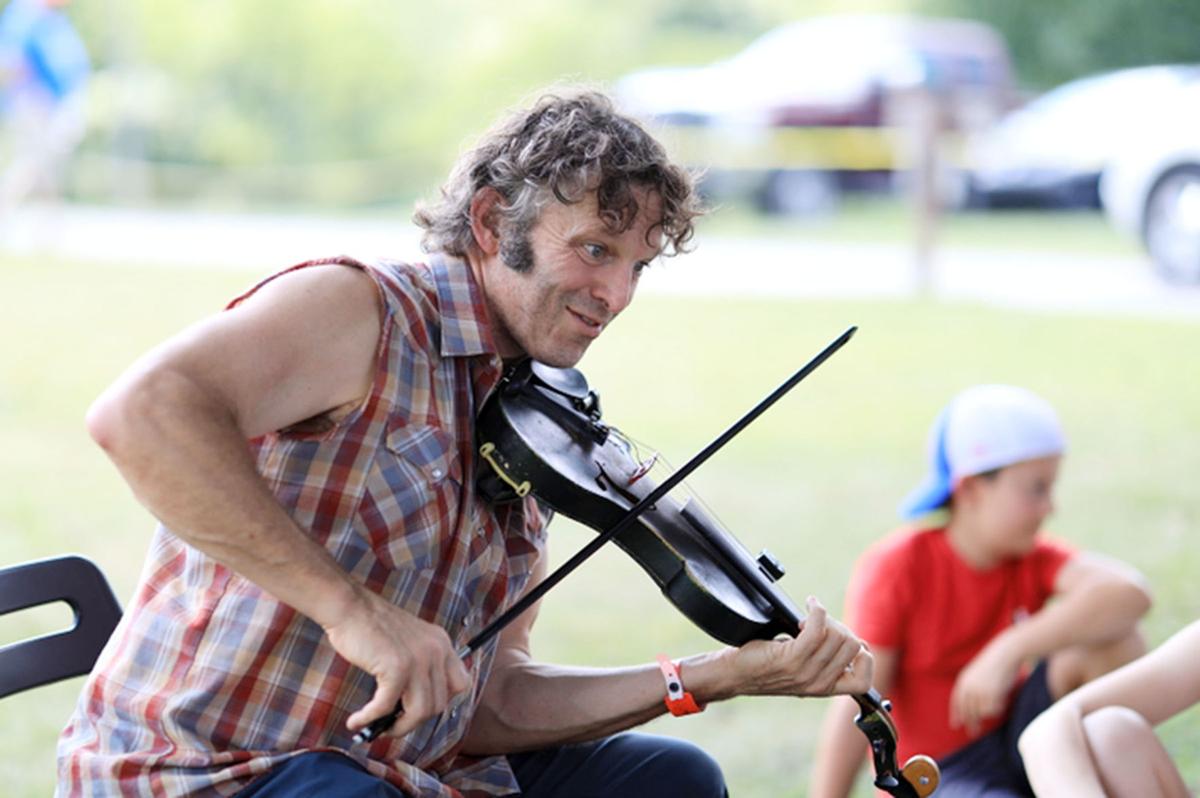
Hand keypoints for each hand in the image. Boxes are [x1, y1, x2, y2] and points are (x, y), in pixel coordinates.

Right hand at [323, 586, 469, 736]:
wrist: (350, 606)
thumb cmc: (371, 626)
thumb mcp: (409, 641)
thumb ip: (420, 665)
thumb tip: (415, 707)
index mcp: (442, 643)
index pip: (461, 684)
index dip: (442, 701)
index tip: (421, 707)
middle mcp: (436, 651)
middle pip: (438, 705)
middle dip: (414, 721)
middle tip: (393, 723)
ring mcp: (418, 659)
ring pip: (418, 712)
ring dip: (397, 728)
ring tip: (377, 728)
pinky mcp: (396, 667)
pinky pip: (386, 707)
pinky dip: (370, 719)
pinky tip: (356, 720)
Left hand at [728, 596, 872, 697]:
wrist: (734, 674)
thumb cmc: (765, 664)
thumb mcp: (802, 669)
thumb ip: (825, 660)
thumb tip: (849, 637)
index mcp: (826, 689)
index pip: (865, 681)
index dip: (863, 656)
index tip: (844, 640)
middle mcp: (819, 684)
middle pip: (853, 646)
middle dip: (839, 626)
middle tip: (817, 623)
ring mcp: (806, 673)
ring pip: (838, 636)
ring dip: (825, 617)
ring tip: (807, 619)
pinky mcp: (791, 658)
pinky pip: (818, 628)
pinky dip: (817, 609)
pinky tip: (809, 605)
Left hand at [949, 635, 1020, 735]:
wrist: (1005, 654)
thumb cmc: (996, 663)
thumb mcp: (979, 675)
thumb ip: (973, 689)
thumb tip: (975, 711)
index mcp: (963, 681)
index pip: (956, 701)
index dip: (956, 714)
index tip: (955, 726)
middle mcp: (968, 687)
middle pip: (968, 711)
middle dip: (970, 723)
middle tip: (973, 734)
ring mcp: (979, 692)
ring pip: (982, 713)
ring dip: (989, 711)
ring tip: (998, 700)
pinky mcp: (991, 695)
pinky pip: (993, 710)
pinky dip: (998, 708)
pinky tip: (1003, 698)